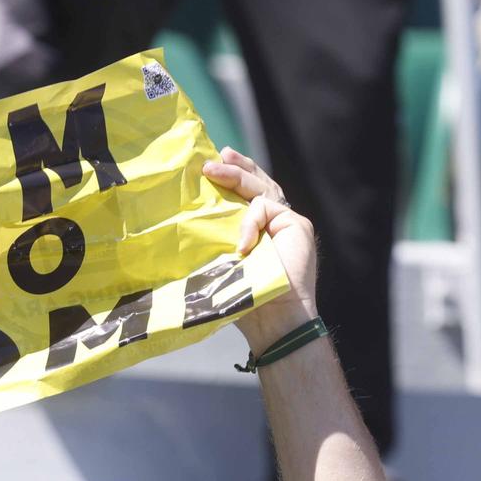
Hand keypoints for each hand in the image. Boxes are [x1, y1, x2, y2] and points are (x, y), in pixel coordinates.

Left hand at [201, 146, 319, 348]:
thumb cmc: (245, 301)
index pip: (247, 195)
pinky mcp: (297, 224)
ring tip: (211, 171)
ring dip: (236, 177)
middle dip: (236, 167)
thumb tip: (183, 224)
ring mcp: (287, 221)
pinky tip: (241, 245)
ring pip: (261, 189)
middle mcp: (275, 223)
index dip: (232, 177)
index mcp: (259, 230)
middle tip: (212, 159)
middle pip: (257, 183)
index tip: (208, 166)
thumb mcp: (222, 263)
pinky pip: (265, 207)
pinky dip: (249, 222)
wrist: (274, 322)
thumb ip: (216, 241)